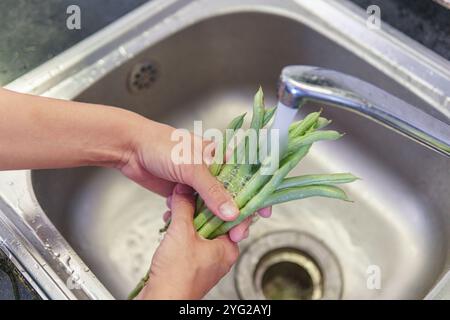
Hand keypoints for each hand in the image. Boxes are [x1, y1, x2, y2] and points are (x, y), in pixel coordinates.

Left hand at [120, 119, 270, 240]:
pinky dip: (195, 221)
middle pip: (232, 196)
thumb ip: (212, 190)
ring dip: (215, 222)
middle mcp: (212, 171)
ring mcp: (198, 185)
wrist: (131, 149)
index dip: (256, 195)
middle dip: (237, 216)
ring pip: (213, 207)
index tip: (262, 213)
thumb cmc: (162, 146)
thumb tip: (232, 212)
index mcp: (220, 157)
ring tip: (217, 236)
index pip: (246, 177)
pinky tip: (191, 228)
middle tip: (238, 233)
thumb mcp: (192, 166)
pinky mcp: (184, 195)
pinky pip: (195, 212)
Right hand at [138, 184, 238, 298]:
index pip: (232, 216)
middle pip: (214, 221)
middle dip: (196, 209)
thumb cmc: (177, 277)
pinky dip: (181, 233)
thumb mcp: (181, 232)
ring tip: (174, 210)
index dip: (219, 199)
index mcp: (228, 248)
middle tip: (186, 197)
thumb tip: (183, 191)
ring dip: (186, 220)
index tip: (210, 187)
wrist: (161, 301)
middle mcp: (221, 255)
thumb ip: (184, 207)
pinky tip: (170, 226)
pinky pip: (191, 242)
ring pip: (200, 231)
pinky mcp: (193, 266)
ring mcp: (207, 262)